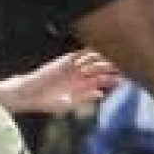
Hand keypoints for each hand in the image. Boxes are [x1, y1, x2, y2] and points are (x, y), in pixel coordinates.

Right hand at [0, 50, 119, 114]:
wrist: (30, 94)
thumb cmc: (47, 102)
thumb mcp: (67, 104)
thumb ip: (84, 98)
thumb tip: (100, 93)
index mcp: (83, 87)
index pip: (101, 81)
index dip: (111, 79)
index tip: (123, 77)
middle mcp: (80, 76)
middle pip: (99, 69)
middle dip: (110, 67)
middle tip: (122, 64)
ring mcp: (73, 68)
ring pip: (91, 60)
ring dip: (101, 58)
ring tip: (112, 56)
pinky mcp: (64, 61)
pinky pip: (78, 54)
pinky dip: (86, 51)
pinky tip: (96, 50)